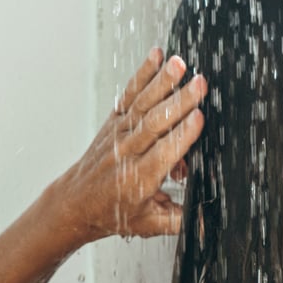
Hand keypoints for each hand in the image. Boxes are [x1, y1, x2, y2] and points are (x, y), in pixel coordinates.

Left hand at [59, 49, 206, 240]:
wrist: (75, 204)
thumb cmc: (112, 213)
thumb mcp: (148, 224)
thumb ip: (179, 221)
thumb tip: (208, 224)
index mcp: (139, 179)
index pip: (163, 153)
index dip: (182, 135)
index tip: (200, 118)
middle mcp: (128, 152)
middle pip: (155, 123)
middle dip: (179, 102)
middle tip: (200, 84)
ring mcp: (119, 134)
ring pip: (143, 104)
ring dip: (162, 82)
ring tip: (180, 63)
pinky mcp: (115, 121)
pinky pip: (130, 94)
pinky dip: (143, 74)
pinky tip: (156, 57)